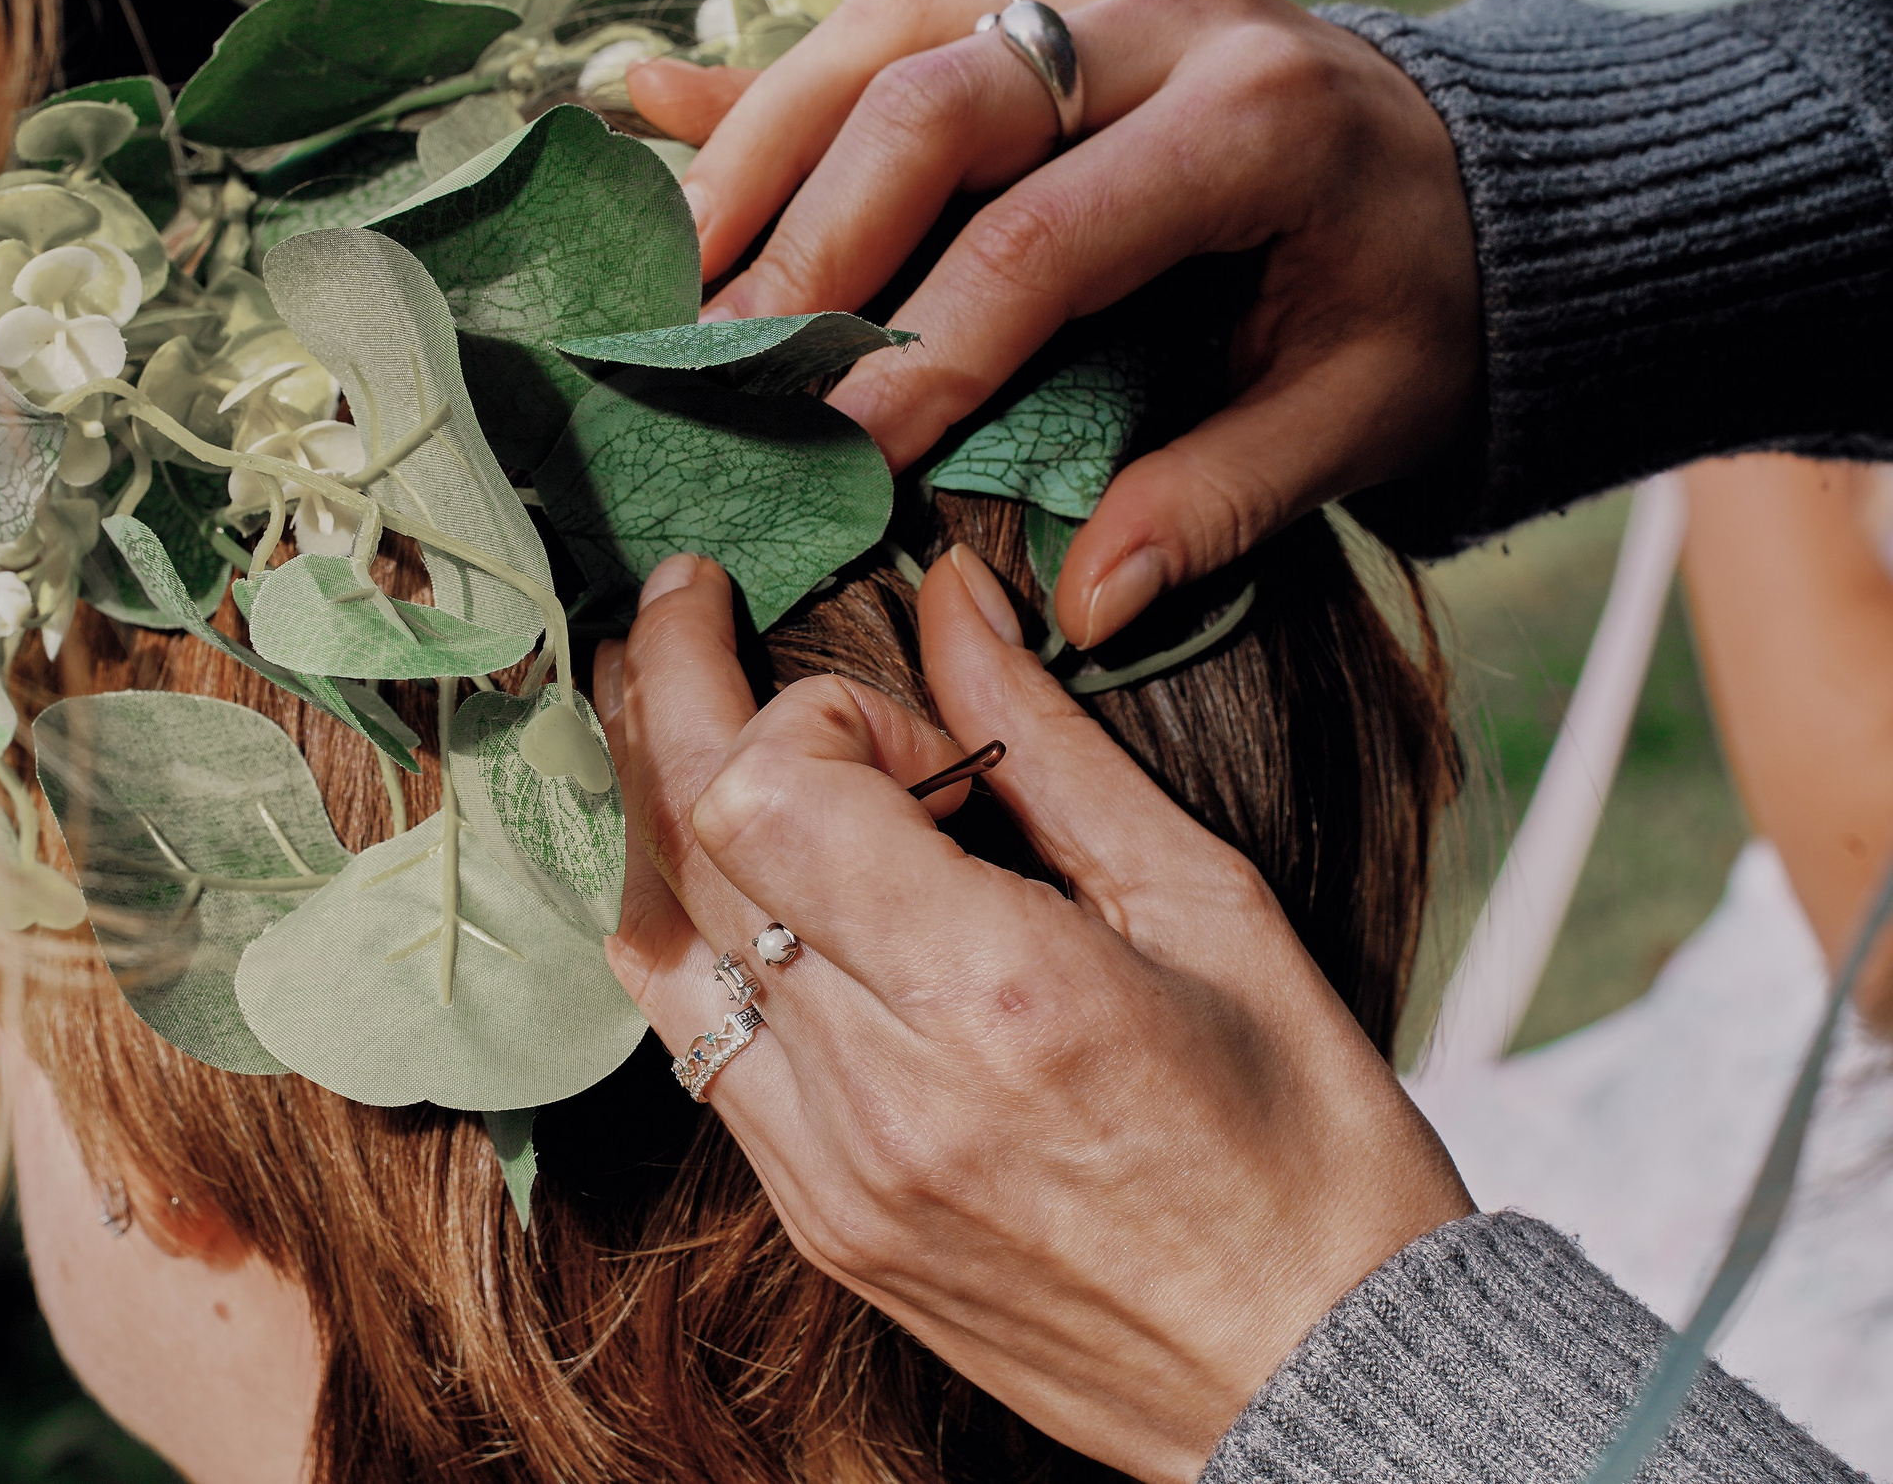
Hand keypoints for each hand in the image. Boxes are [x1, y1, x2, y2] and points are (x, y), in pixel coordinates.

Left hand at [593, 549, 1470, 1483]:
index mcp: (996, 996)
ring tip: (691, 724)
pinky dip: (696, 937)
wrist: (1322, 1378)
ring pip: (655, 945)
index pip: (765, 788)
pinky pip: (693, 1049)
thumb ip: (1051, 743)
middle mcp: (882, 1091)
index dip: (810, 709)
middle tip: (690, 606)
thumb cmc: (1305, 1139)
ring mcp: (829, 1173)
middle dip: (673, 696)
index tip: (914, 730)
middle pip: (685, 844)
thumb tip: (951, 598)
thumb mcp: (1206, 905)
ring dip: (660, 813)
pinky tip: (743, 882)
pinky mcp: (816, 1224)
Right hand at [627, 0, 1479, 647]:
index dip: (924, 350)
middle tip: (727, 364)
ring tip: (682, 272)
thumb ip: (1223, 498)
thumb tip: (1084, 607)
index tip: (841, 452)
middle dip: (812, 242)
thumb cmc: (1420, 302)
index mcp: (1256, 124)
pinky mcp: (1048, 5)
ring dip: (762, 149)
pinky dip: (772, 81)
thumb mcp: (1363, 413)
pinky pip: (889, 22)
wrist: (1486, 180)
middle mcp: (1167, 25)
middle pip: (934, 98)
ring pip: (885, 34)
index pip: (1042, 238)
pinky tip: (653, 107)